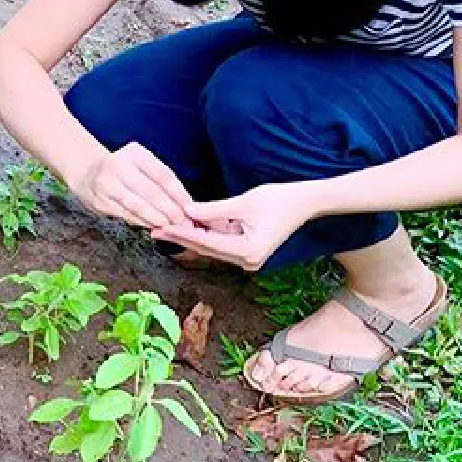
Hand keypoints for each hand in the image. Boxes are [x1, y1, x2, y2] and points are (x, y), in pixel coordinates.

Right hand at [73, 144, 195, 230]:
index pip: (162, 174)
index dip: (178, 193)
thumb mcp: (140, 163)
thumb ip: (159, 179)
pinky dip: (142, 222)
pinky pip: (126, 214)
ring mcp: (107, 184)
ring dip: (156, 218)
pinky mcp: (100, 201)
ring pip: (137, 205)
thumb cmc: (123, 170)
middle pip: (150, 191)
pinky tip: (153, 226)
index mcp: (134, 153)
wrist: (87, 173)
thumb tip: (185, 203)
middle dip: (169, 209)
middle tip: (183, 222)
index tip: (191, 207)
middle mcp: (119, 166)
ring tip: (171, 227)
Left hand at [151, 182, 318, 270]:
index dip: (183, 234)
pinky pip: (221, 243)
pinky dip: (205, 234)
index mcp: (248, 251)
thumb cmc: (280, 199)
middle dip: (182, 237)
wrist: (306, 202)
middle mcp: (247, 261)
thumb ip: (213, 210)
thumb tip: (186, 211)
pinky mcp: (247, 251)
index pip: (207, 242)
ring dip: (191, 236)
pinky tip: (186, 227)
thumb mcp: (244, 202)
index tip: (162, 227)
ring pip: (212, 247)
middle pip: (207, 248)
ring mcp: (248, 259)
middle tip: (155, 229)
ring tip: (165, 228)